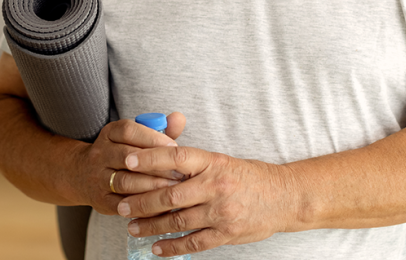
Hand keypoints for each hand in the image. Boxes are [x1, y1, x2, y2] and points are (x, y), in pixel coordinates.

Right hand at [69, 112, 186, 214]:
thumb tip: (179, 118)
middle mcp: (100, 153)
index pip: (128, 131)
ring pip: (125, 181)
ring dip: (151, 185)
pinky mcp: (100, 200)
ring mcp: (98, 178)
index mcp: (110, 133)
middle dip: (156, 165)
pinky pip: (122, 203)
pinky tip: (159, 203)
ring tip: (172, 187)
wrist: (83, 175)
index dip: (152, 138)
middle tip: (179, 171)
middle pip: (128, 157)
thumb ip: (159, 128)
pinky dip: (142, 204)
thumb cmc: (122, 152)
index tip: (174, 147)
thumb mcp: (135, 136)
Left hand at [117, 146, 293, 256]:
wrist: (283, 197)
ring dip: (151, 225)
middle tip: (121, 203)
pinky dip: (172, 247)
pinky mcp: (226, 233)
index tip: (128, 161)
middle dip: (141, 200)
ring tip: (132, 226)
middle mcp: (215, 185)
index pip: (176, 157)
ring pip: (177, 221)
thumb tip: (163, 163)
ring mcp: (221, 212)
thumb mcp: (224, 160)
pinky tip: (156, 248)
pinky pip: (193, 242)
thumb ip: (196, 164)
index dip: (150, 158)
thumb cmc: (250, 176)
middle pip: (170, 193)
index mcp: (214, 162)